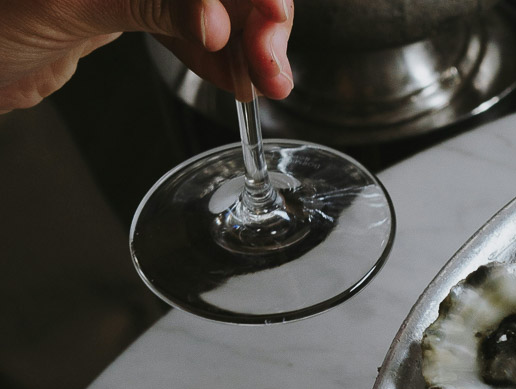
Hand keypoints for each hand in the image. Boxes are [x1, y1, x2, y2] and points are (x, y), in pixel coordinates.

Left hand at [0, 0, 292, 111]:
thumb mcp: (73, 4)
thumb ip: (151, 5)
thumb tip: (218, 23)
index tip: (269, 18)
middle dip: (258, 18)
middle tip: (271, 66)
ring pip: (215, 1)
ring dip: (248, 43)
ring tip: (266, 82)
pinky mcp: (130, 4)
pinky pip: (190, 26)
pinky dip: (218, 56)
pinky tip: (235, 80)